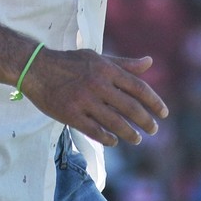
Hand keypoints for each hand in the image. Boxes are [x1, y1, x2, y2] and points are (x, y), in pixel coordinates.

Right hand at [18, 49, 168, 146]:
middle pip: (130, 107)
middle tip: (154, 130)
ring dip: (130, 133)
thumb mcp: (97, 58)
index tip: (164, 113)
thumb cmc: (70, 62)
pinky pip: (95, 131)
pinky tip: (114, 141)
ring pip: (115, 122)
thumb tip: (150, 62)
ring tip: (137, 139)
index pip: (138, 87)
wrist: (36, 68)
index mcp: (106, 69)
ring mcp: (84, 100)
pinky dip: (108, 138)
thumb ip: (123, 64)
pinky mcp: (70, 114)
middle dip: (146, 121)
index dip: (154, 102)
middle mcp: (98, 84)